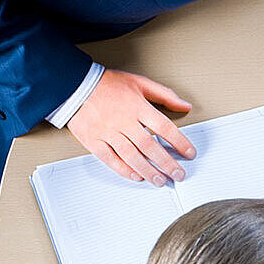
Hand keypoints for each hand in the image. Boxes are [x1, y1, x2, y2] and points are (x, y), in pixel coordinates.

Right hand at [67, 69, 195, 186]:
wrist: (74, 84)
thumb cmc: (107, 84)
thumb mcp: (139, 82)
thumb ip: (164, 95)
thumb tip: (185, 105)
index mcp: (137, 106)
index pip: (164, 127)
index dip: (179, 142)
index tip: (189, 152)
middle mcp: (123, 121)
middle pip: (149, 146)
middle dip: (166, 163)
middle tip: (178, 174)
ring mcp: (107, 132)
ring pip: (131, 156)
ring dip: (148, 170)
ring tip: (160, 180)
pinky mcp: (93, 140)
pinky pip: (110, 159)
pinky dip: (123, 169)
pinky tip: (135, 176)